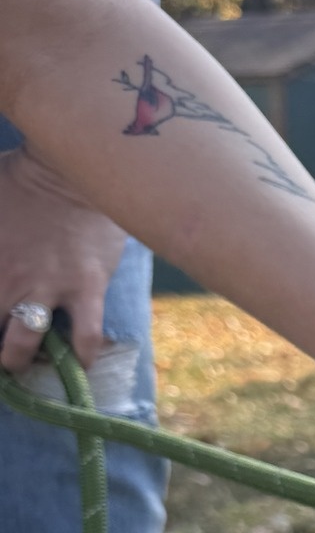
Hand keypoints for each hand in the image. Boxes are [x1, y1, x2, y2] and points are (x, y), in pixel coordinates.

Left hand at [0, 148, 125, 372]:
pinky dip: (82, 357)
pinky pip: (86, 338)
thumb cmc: (20, 178)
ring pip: (23, 344)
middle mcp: (9, 280)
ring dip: (18, 359)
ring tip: (23, 360)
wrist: (73, 169)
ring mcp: (48, 287)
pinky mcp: (86, 288)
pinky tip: (81, 362)